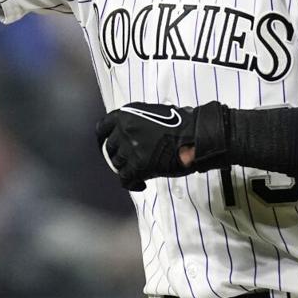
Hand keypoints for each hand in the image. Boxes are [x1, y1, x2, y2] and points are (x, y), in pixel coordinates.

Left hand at [96, 102, 228, 190]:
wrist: (195, 135)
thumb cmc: (181, 124)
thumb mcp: (153, 113)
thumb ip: (137, 122)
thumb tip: (133, 134)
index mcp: (126, 114)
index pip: (102, 128)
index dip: (103, 140)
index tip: (106, 147)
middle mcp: (124, 129)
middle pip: (110, 149)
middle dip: (119, 157)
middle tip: (129, 163)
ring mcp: (130, 147)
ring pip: (118, 165)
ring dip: (127, 169)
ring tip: (140, 172)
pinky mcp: (138, 165)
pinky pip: (126, 179)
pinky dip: (132, 184)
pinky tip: (141, 184)